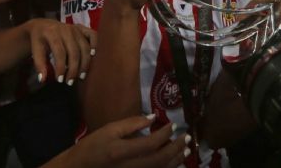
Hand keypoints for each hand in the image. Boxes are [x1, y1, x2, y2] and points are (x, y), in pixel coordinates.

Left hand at [26, 18, 96, 84]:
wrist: (42, 25)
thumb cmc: (39, 40)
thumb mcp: (34, 50)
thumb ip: (39, 64)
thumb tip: (42, 80)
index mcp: (51, 33)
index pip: (59, 52)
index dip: (61, 67)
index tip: (60, 80)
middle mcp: (65, 29)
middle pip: (74, 51)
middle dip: (73, 69)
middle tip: (70, 82)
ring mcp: (75, 28)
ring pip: (84, 47)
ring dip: (85, 63)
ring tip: (81, 76)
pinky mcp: (81, 28)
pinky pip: (93, 35)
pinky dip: (95, 45)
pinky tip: (93, 56)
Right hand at [68, 115, 187, 167]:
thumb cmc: (93, 146)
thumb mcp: (109, 130)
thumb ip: (131, 123)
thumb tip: (153, 117)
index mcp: (122, 151)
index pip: (151, 143)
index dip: (165, 133)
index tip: (172, 124)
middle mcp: (131, 167)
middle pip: (161, 159)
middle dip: (177, 148)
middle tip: (187, 137)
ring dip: (176, 159)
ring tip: (186, 149)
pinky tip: (175, 161)